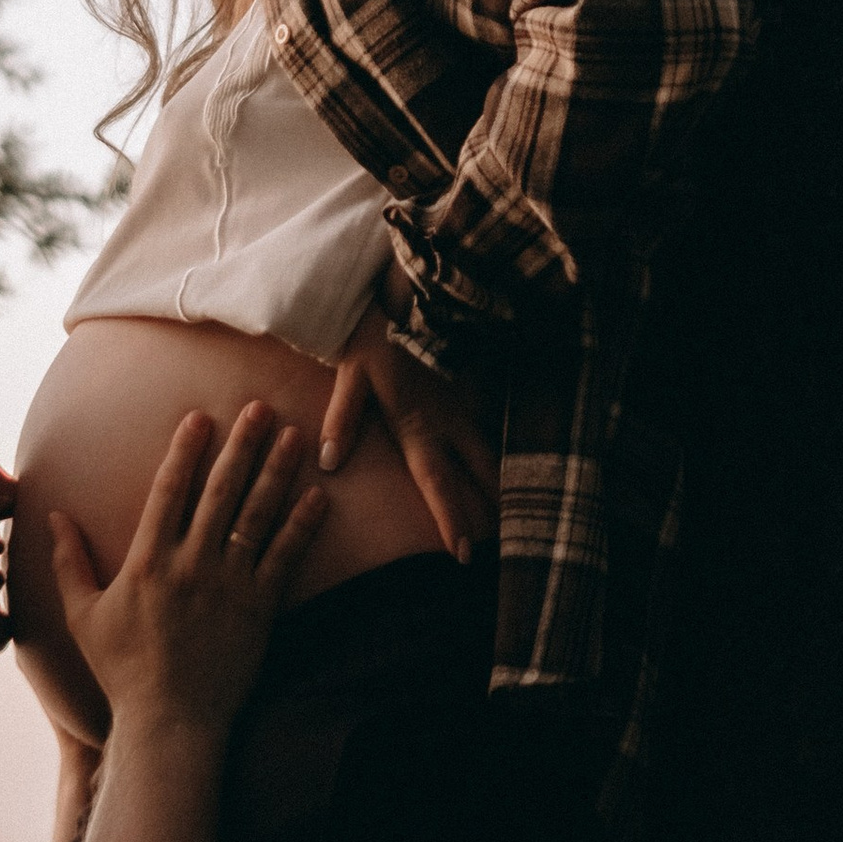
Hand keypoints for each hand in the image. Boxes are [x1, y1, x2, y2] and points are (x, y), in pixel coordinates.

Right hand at [50, 402, 323, 739]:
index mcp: (148, 561)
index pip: (168, 491)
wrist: (171, 721)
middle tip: (260, 408)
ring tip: (292, 435)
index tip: (200, 417)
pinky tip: (317, 496)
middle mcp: (191, 564)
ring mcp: (229, 585)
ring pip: (257, 516)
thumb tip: (53, 515)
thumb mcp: (83, 615)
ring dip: (276, 472)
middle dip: (241, 445)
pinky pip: (284, 558)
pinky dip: (302, 526)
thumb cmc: (122, 670)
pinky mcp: (259, 608)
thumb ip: (68, 562)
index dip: (186, 451)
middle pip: (221, 492)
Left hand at [320, 280, 497, 563]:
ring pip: (488, 450)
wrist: (412, 287)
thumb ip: (343, 418)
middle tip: (506, 542)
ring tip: (512, 512)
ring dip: (499, 481)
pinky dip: (495, 450)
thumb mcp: (351, 373)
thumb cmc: (376, 331)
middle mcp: (447, 420)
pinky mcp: (465, 387)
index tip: (464, 553)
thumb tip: (330, 462)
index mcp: (417, 424)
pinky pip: (486, 427)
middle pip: (478, 472)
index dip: (451, 518)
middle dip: (493, 507)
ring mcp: (462, 403)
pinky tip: (501, 463)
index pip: (437, 481)